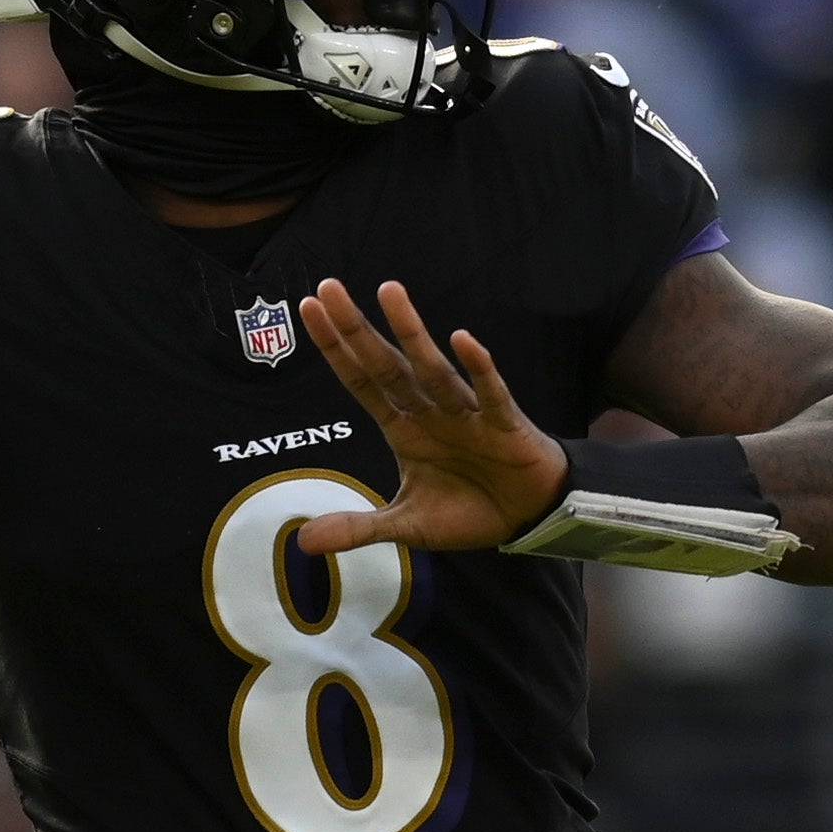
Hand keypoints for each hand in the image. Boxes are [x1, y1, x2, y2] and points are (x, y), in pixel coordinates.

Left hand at [294, 277, 567, 555]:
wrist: (529, 517)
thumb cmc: (470, 510)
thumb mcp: (407, 525)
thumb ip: (358, 528)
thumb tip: (304, 543)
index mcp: (404, 427)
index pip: (361, 381)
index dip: (335, 349)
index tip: (308, 310)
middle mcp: (429, 411)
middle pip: (386, 365)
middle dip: (357, 329)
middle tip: (327, 288)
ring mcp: (466, 414)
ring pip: (432, 369)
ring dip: (411, 332)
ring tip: (389, 292)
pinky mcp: (503, 425)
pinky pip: (490, 394)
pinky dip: (479, 369)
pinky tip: (463, 341)